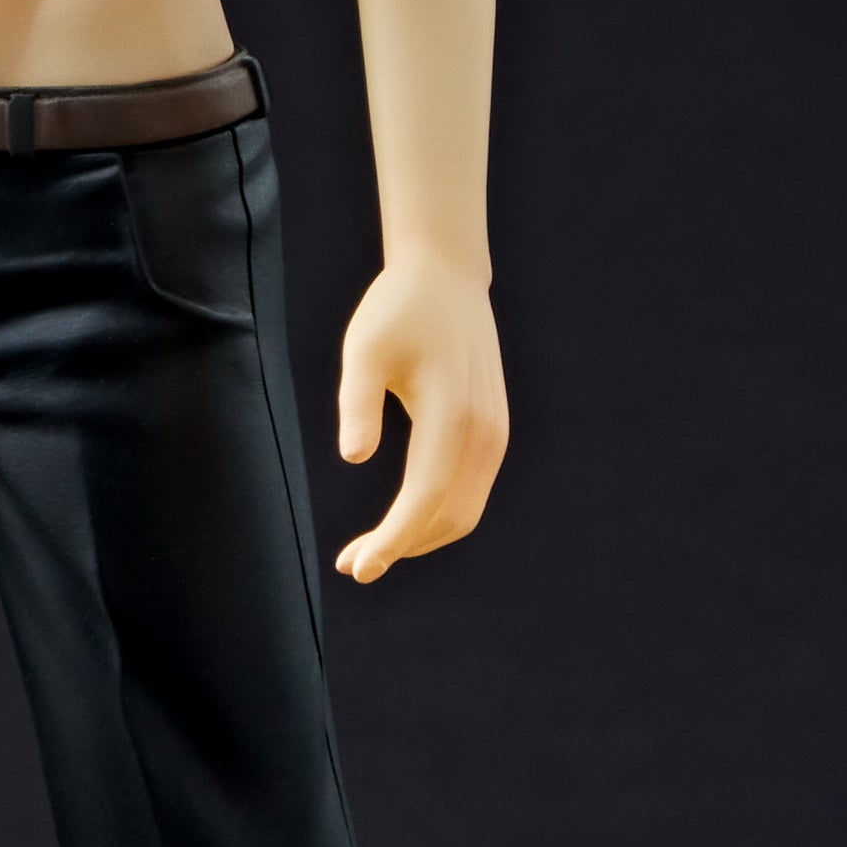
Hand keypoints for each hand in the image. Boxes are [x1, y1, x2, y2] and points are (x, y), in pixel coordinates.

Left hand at [333, 261, 506, 580]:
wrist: (446, 278)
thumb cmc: (396, 311)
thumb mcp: (364, 350)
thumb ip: (358, 403)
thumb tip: (355, 458)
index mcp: (453, 414)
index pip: (425, 497)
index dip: (392, 539)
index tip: (357, 568)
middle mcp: (484, 432)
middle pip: (448, 516)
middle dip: (401, 548)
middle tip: (351, 565)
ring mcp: (495, 434)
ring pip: (464, 512)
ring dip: (420, 538)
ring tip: (370, 550)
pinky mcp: (494, 432)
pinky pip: (470, 493)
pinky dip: (437, 517)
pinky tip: (402, 521)